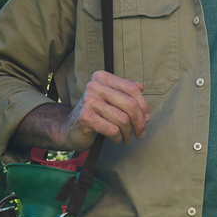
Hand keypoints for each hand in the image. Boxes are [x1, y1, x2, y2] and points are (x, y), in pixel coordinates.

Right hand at [15, 71, 150, 151]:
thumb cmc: (95, 113)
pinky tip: (117, 139)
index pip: (132, 89)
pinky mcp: (85, 117)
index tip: (147, 119)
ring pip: (123, 119)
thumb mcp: (110, 98)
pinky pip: (113, 129)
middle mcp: (94, 85)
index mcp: (102, 77)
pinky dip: (118, 137)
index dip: (144, 106)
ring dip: (129, 133)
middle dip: (140, 122)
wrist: (70, 128)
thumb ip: (124, 90)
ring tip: (127, 138)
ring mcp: (89, 100)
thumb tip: (142, 87)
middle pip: (130, 104)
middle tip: (140, 134)